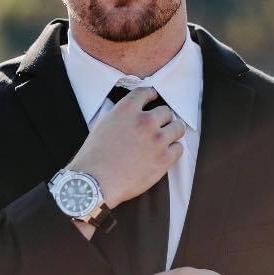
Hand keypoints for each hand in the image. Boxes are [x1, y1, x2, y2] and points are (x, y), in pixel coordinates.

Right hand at [68, 86, 185, 207]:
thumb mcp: (104, 125)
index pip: (146, 92)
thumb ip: (121, 116)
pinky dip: (173, 150)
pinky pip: (179, 148)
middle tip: (159, 127)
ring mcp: (157, 139)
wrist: (95, 181)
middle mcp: (145, 121)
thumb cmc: (94, 156)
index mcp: (127, 110)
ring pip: (178, 128)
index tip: (154, 97)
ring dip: (172, 132)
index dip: (152, 95)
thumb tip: (133, 116)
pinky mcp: (164, 158)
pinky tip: (165, 154)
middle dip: (163, 119)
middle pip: (166, 112)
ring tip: (167, 139)